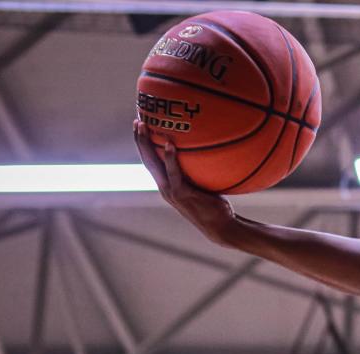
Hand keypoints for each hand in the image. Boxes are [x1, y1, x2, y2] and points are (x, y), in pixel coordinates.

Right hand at [133, 120, 235, 244]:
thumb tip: (211, 151)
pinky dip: (169, 158)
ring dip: (147, 144)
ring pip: (153, 164)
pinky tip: (168, 144)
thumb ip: (200, 172)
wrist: (222, 227)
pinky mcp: (182, 194)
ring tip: (145, 125)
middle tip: (137, 120)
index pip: (151, 163)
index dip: (144, 146)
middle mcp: (165, 188)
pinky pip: (173, 172)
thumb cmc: (217, 207)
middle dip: (140, 140)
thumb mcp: (205, 186)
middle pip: (147, 160)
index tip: (141, 127)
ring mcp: (172, 192)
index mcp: (167, 186)